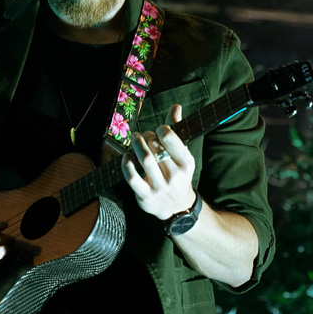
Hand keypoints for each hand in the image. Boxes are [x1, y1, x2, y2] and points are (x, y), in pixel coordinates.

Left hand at [122, 104, 196, 220]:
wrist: (177, 207)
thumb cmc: (178, 174)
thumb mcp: (183, 154)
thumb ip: (176, 130)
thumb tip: (176, 106)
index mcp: (187, 163)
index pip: (171, 139)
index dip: (161, 129)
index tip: (158, 130)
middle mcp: (175, 176)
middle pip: (155, 147)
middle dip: (147, 136)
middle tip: (145, 136)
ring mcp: (160, 187)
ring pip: (144, 160)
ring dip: (136, 145)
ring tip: (135, 139)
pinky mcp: (146, 196)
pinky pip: (132, 178)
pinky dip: (126, 164)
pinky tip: (126, 156)